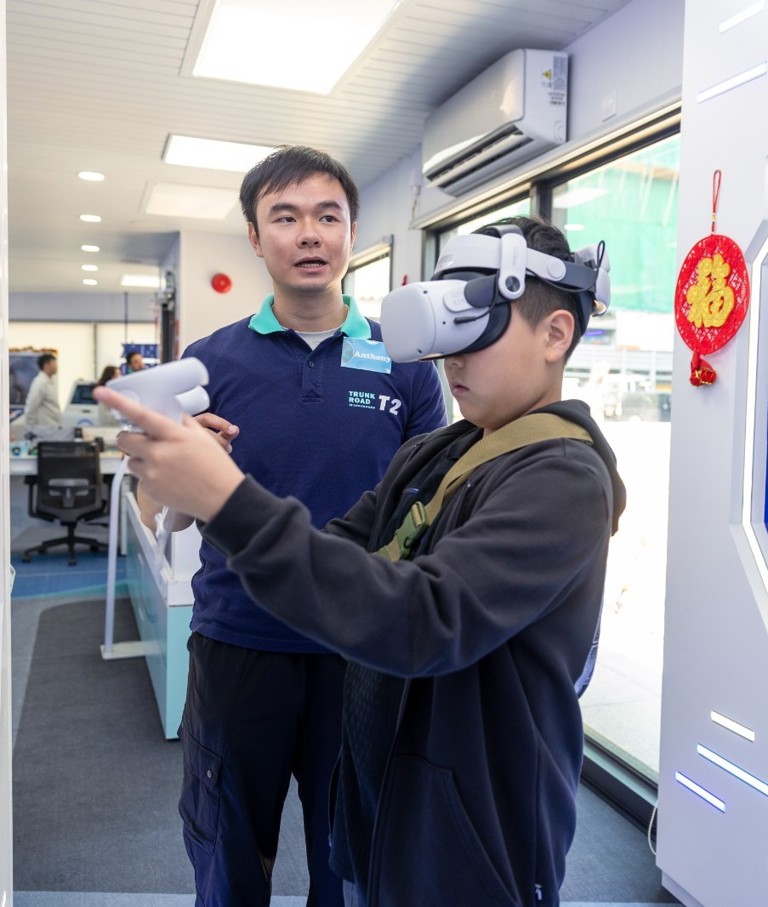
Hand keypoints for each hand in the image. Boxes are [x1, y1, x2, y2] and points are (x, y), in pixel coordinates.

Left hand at [94, 386, 244, 522]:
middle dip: (129, 437)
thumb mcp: (202, 437)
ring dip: (140, 458)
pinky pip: (140, 478)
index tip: (101, 392)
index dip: (118, 402)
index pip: (141, 415)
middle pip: (125, 439)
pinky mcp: (150, 490)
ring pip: (130, 460)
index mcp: (173, 436)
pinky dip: (149, 476)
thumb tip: (166, 414)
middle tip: (142, 440)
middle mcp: (159, 454)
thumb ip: (181, 423)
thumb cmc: (215, 466)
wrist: (222, 498)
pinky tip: (168, 479)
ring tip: (162, 464)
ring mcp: (152, 473)